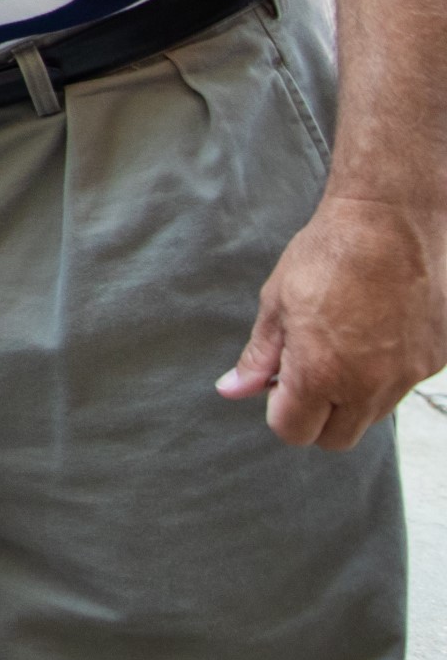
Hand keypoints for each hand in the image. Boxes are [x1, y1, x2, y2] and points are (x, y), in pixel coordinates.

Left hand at [219, 193, 446, 448]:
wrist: (393, 221)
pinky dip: (384, 374)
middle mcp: (370, 386)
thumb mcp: (277, 302)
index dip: (279, 411)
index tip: (278, 383)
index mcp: (321, 374)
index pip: (294, 431)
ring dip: (351, 398)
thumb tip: (232, 389)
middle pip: (337, 437)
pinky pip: (402, 386)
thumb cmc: (329, 255)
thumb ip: (259, 356)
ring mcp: (407, 376)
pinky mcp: (434, 361)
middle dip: (316, 416)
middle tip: (306, 372)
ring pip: (373, 415)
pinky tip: (375, 333)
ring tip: (340, 347)